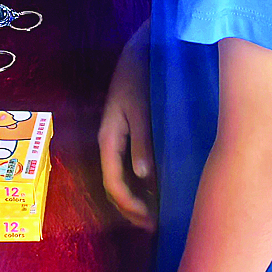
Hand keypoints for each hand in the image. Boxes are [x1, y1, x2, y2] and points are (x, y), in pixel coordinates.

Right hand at [99, 29, 155, 228]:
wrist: (145, 46)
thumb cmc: (142, 75)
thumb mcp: (140, 107)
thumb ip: (142, 141)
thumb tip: (144, 178)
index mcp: (109, 138)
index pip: (114, 183)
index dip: (130, 206)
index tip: (151, 221)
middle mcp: (112, 141)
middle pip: (116, 185)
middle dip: (133, 209)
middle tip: (157, 226)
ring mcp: (121, 137)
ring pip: (124, 177)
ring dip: (139, 198)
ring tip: (160, 214)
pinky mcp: (133, 131)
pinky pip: (134, 164)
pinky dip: (145, 182)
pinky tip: (162, 187)